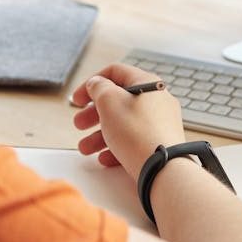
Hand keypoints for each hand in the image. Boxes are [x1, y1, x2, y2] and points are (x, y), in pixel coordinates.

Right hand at [70, 63, 186, 180]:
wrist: (162, 168)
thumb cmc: (138, 133)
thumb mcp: (109, 101)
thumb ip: (99, 88)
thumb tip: (97, 84)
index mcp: (146, 83)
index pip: (115, 73)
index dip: (92, 83)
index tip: (78, 99)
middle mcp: (156, 101)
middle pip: (118, 101)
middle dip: (93, 113)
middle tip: (79, 124)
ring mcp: (161, 123)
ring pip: (123, 124)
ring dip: (99, 135)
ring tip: (86, 148)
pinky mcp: (160, 144)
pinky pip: (134, 141)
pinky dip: (116, 147)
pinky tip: (105, 158)